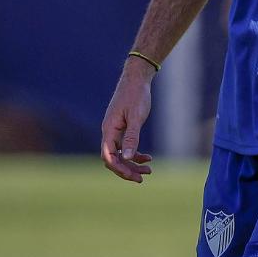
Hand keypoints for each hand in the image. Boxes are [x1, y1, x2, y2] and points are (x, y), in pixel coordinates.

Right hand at [100, 58, 155, 182]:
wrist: (137, 78)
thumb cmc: (136, 95)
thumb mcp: (136, 117)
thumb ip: (131, 137)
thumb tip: (126, 157)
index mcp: (109, 129)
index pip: (108, 156)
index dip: (119, 169)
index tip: (134, 176)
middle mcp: (109, 132)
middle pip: (113, 158)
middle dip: (127, 170)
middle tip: (142, 178)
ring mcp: (115, 131)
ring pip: (120, 154)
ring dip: (132, 164)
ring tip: (149, 170)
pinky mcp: (122, 128)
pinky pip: (125, 147)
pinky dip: (135, 154)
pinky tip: (147, 158)